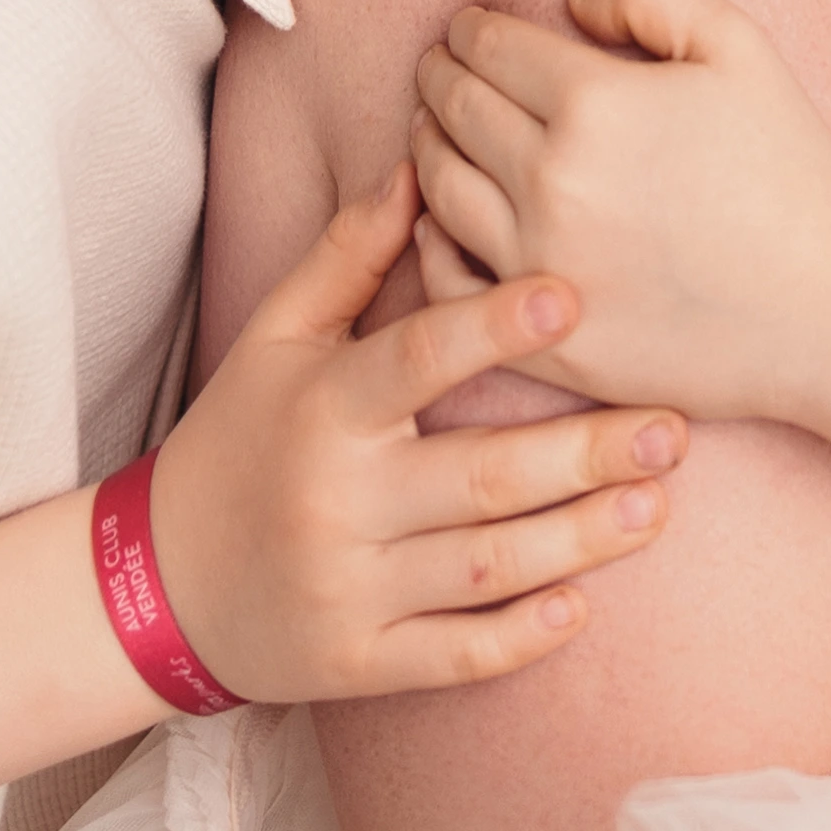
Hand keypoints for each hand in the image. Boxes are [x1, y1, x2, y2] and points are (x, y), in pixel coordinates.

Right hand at [155, 165, 686, 700]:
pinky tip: (582, 607)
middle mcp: (338, 500)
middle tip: (672, 428)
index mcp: (322, 408)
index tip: (573, 298)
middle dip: (584, 454)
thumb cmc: (238, 441)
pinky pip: (455, 656)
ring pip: (485, 568)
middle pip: (479, 476)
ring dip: (581, 541)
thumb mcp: (275, 339)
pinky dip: (520, 637)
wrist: (157, 586)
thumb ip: (347, 256)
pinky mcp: (360, 663)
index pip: (415, 360)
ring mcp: (350, 588)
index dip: (492, 329)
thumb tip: (418, 167)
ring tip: (657, 507)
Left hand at [411, 0, 830, 424]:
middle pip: (452, 109)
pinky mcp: (545, 341)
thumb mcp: (739, 45)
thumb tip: (569, 1)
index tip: (466, 27)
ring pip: (439, 189)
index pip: (487, 47)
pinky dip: (430, 241)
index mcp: (592, 104)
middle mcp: (550, 184)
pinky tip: (438, 219)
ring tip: (434, 130)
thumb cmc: (792, 171)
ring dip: (426, 147)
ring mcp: (540, 267)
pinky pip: (448, 282)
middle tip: (438, 67)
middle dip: (439, 76)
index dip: (468, 29)